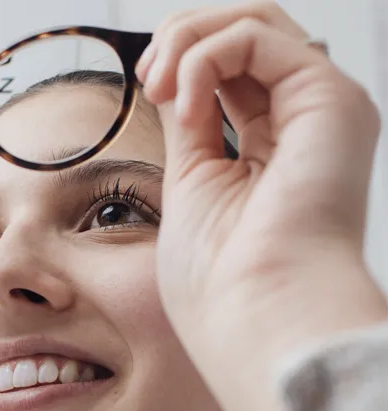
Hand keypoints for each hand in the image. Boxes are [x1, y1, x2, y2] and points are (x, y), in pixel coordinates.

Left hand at [137, 0, 385, 410]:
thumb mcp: (191, 177)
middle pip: (245, 30)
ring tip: (157, 82)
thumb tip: (169, 75)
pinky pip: (256, 36)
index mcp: (274, 141)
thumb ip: (190, 119)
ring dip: (187, 39)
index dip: (180, 58)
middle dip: (182, 37)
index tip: (144, 84)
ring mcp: (321, 107)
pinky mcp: (331, 100)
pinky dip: (204, 60)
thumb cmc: (220, 276)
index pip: (231, 66)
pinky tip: (184, 107)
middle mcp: (305, 119)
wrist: (256, 315)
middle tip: (147, 76)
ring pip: (253, 19)